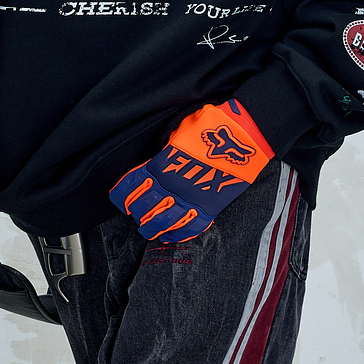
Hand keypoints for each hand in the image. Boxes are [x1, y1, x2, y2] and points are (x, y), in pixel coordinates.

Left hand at [109, 99, 272, 243]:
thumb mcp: (181, 128)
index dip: (123, 193)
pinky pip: (191, 226)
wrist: (244, 136)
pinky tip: (171, 236)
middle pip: (147, 206)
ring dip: (153, 227)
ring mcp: (192, 199)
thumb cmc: (214, 126)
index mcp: (163, 164)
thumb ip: (168, 146)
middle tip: (135, 215)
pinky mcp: (210, 207)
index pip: (134, 183)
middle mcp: (174, 185)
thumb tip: (162, 154)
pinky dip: (180, 234)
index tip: (119, 199)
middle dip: (138, 212)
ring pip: (165, 221)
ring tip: (147, 230)